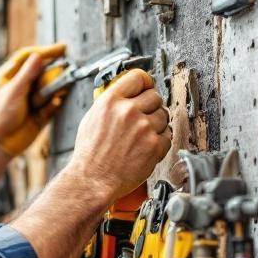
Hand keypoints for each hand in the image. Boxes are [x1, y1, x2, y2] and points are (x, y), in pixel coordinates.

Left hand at [0, 42, 67, 156]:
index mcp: (9, 76)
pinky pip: (52, 104)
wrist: (1, 143)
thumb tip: (38, 56)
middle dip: (52, 72)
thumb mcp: (13, 91)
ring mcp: (31, 99)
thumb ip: (27, 74)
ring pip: (49, 88)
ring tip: (53, 92)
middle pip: (42, 72)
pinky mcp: (40, 112)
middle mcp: (21, 85)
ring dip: (52, 89)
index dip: (45, 51)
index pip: (28, 57)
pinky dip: (54, 103)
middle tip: (65, 69)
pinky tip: (56, 102)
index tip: (61, 49)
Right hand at [64, 68, 171, 206]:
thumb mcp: (92, 118)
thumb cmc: (90, 155)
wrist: (93, 180)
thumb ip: (110, 103)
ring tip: (142, 136)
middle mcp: (128, 111)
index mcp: (110, 101)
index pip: (138, 77)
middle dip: (151, 107)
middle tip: (143, 118)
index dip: (145, 83)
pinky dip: (159, 142)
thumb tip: (126, 95)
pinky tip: (145, 148)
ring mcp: (143, 128)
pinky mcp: (154, 145)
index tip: (147, 88)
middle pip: (155, 96)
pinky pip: (167, 136)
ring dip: (157, 125)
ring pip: (164, 116)